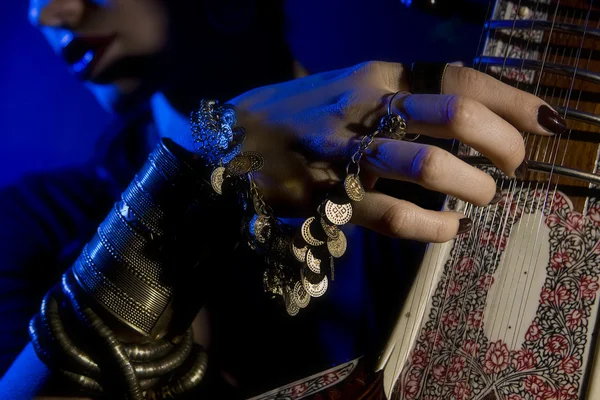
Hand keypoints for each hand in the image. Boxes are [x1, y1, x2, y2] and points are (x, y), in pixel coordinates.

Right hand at [187, 62, 563, 242]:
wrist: (225, 139)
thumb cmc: (295, 114)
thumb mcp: (347, 87)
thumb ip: (397, 97)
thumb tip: (464, 116)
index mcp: (377, 75)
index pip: (460, 77)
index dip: (512, 98)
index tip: (544, 121)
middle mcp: (365, 106)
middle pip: (455, 115)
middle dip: (502, 143)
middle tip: (513, 166)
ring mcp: (344, 151)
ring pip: (427, 166)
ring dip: (472, 186)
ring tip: (484, 198)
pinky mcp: (327, 196)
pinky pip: (393, 216)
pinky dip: (432, 229)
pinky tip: (448, 232)